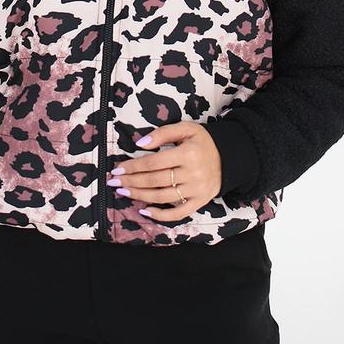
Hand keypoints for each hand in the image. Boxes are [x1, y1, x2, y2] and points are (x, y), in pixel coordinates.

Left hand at [107, 121, 222, 221]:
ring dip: (140, 195)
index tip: (118, 168)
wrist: (229, 157)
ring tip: (124, 192)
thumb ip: (163, 133)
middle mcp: (192, 173)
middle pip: (155, 180)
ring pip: (162, 197)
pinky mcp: (200, 202)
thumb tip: (140, 144)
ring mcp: (196, 190)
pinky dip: (161, 215)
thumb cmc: (203, 141)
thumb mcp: (186, 129)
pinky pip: (178, 213)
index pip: (153, 162)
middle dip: (132, 181)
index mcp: (187, 154)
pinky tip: (145, 211)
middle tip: (114, 182)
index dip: (133, 166)